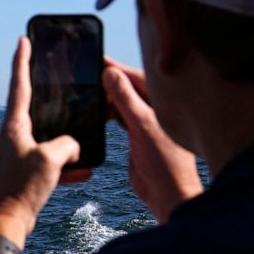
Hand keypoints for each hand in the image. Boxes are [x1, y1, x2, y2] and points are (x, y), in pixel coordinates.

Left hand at [0, 37, 88, 245]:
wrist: (6, 223)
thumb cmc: (21, 188)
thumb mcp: (51, 159)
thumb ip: (68, 143)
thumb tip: (73, 146)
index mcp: (14, 125)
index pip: (20, 83)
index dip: (23, 59)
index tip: (23, 38)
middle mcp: (14, 135)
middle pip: (35, 107)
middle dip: (51, 97)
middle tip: (62, 80)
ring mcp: (19, 153)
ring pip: (47, 137)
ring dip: (66, 139)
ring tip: (84, 140)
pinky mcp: (26, 172)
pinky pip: (51, 162)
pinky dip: (67, 166)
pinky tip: (85, 173)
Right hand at [103, 58, 202, 223]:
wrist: (167, 194)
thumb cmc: (164, 162)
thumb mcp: (142, 125)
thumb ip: (126, 99)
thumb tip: (110, 73)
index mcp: (163, 102)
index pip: (136, 77)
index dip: (115, 68)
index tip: (96, 59)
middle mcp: (156, 109)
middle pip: (128, 87)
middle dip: (109, 81)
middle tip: (86, 72)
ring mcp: (146, 122)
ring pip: (123, 102)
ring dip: (107, 98)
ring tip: (87, 91)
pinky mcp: (137, 135)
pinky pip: (120, 117)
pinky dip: (108, 113)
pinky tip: (95, 111)